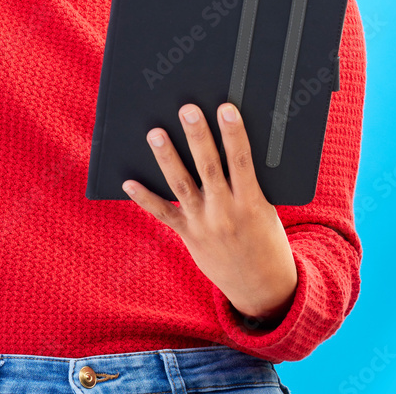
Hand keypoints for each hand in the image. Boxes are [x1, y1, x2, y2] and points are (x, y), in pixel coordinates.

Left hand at [122, 101, 297, 324]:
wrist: (263, 288)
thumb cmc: (266, 237)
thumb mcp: (267, 208)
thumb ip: (248, 182)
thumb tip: (231, 142)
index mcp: (252, 202)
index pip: (241, 161)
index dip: (234, 134)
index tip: (226, 108)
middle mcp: (226, 212)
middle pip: (208, 168)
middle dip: (197, 137)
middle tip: (187, 109)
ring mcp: (205, 224)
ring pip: (182, 186)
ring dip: (167, 158)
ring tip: (155, 133)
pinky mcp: (189, 235)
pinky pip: (164, 214)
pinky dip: (145, 198)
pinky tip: (128, 182)